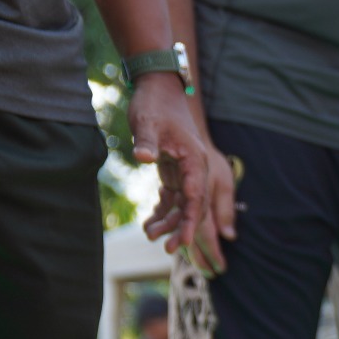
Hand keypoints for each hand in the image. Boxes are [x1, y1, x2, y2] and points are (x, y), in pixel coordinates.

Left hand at [130, 76, 230, 269]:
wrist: (158, 89)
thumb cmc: (155, 104)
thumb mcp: (147, 122)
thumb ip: (146, 141)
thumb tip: (143, 157)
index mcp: (195, 162)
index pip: (196, 198)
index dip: (189, 222)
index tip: (182, 242)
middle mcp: (195, 170)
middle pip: (193, 207)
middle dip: (181, 228)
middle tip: (169, 249)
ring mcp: (185, 171)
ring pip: (182, 205)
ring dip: (169, 221)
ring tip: (150, 235)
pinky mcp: (173, 170)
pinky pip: (172, 197)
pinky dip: (162, 210)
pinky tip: (150, 224)